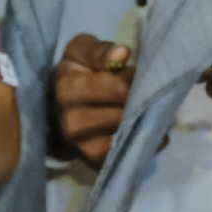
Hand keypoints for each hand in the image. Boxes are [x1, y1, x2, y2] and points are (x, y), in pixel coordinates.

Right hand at [53, 33, 134, 166]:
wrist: (62, 105)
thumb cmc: (78, 73)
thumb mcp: (83, 52)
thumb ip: (101, 50)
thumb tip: (122, 53)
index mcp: (67, 89)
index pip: (117, 89)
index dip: (135, 81)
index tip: (135, 76)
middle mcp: (70, 121)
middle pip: (123, 116)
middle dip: (140, 104)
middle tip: (144, 95)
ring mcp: (81, 145)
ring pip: (125, 137)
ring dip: (144, 125)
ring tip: (148, 112)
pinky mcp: (93, 161)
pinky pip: (125, 155)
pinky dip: (141, 143)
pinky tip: (144, 130)